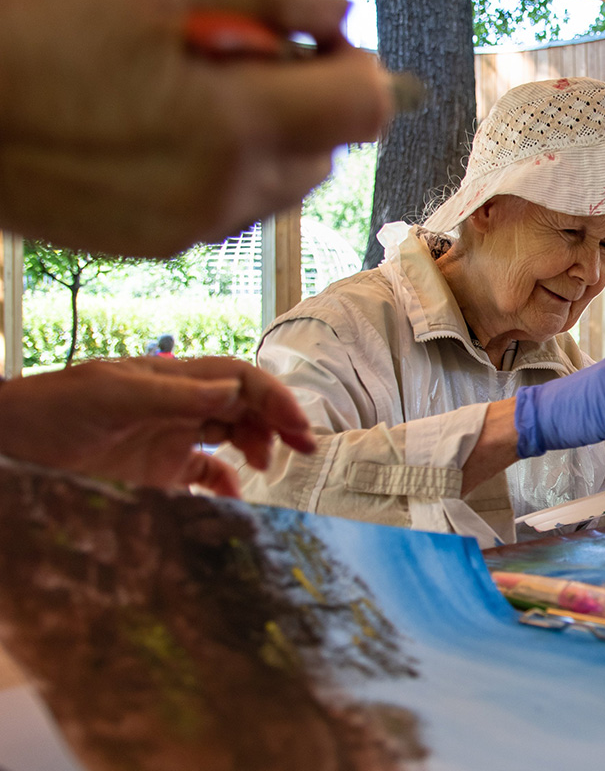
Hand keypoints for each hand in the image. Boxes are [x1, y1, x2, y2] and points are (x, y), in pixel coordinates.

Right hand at [0, 0, 391, 257]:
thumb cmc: (28, 25)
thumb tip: (335, 14)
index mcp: (232, 124)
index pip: (363, 110)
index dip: (358, 67)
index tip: (324, 41)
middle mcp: (222, 191)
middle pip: (327, 154)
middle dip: (309, 103)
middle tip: (248, 55)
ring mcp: (187, 227)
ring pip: (280, 186)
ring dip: (270, 139)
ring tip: (196, 91)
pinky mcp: (154, 242)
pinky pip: (228, 208)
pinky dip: (225, 169)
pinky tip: (165, 128)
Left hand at [0, 356, 315, 495]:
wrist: (9, 444)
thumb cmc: (50, 410)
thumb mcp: (112, 393)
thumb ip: (173, 392)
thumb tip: (231, 391)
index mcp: (172, 379)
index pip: (239, 379)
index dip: (273, 397)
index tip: (297, 425)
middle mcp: (178, 405)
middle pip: (245, 406)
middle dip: (278, 421)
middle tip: (304, 447)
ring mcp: (170, 438)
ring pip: (233, 437)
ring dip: (258, 447)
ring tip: (266, 466)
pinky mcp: (158, 472)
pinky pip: (206, 476)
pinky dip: (226, 486)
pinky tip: (234, 497)